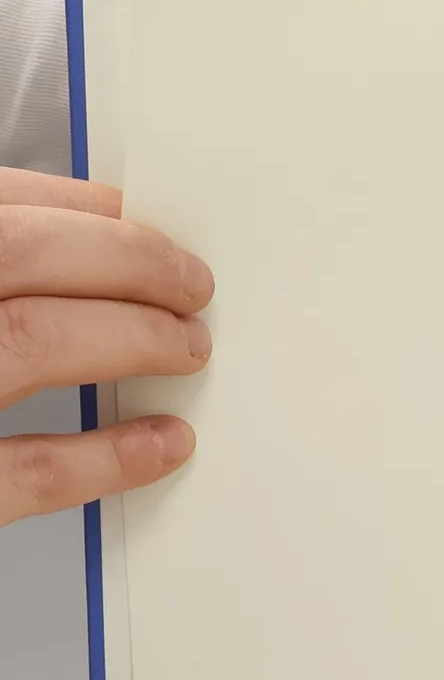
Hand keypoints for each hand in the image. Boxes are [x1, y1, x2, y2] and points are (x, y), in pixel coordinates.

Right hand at [0, 169, 210, 527]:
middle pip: (18, 256)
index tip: (130, 217)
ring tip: (185, 347)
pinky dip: (106, 456)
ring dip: (130, 338)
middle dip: (124, 262)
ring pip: (30, 342)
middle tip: (189, 285)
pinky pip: (25, 470)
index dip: (72, 209)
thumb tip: (76, 234)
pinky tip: (159, 443)